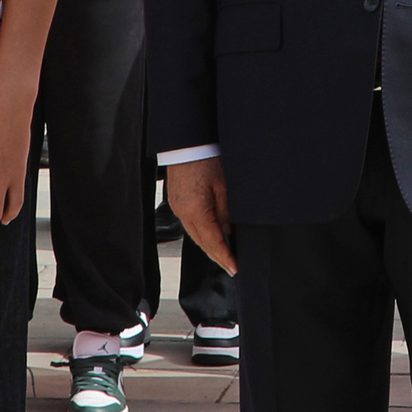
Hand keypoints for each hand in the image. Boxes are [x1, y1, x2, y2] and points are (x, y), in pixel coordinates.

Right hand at [166, 155, 239, 275]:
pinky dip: (202, 234)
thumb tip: (227, 231)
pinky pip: (190, 225)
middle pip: (202, 243)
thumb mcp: (224, 186)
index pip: (213, 241)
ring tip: (224, 256)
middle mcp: (183, 212)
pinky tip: (211, 236)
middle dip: (218, 257)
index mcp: (196, 210)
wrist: (187, 143)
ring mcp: (178, 208)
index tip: (235, 268)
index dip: (225, 257)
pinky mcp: (176, 202)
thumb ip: (225, 212)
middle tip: (231, 267)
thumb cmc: (206, 158)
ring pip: (195, 235)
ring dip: (209, 247)